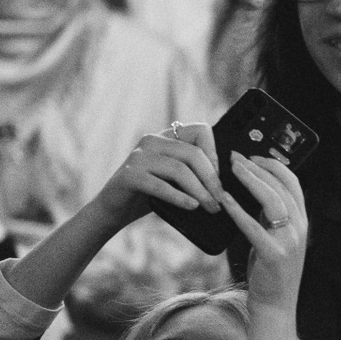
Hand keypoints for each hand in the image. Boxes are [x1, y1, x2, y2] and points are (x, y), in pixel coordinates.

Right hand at [92, 122, 226, 229]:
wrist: (114, 209)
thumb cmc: (150, 194)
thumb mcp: (174, 178)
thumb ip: (193, 171)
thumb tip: (226, 182)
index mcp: (166, 137)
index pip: (201, 130)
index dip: (215, 153)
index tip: (222, 177)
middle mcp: (152, 141)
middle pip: (193, 153)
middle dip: (211, 179)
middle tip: (221, 200)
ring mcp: (139, 157)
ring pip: (179, 170)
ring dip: (199, 191)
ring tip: (211, 207)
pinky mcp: (129, 175)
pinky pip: (160, 185)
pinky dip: (179, 197)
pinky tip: (192, 207)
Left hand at [220, 153, 307, 309]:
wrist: (276, 305)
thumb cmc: (271, 270)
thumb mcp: (277, 237)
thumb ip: (271, 216)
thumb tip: (255, 189)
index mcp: (302, 221)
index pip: (293, 182)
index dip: (274, 164)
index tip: (253, 156)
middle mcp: (299, 228)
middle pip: (281, 186)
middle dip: (257, 167)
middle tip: (235, 157)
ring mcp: (288, 241)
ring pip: (272, 200)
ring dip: (250, 180)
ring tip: (232, 169)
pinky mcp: (273, 254)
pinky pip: (253, 226)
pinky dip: (237, 209)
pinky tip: (224, 198)